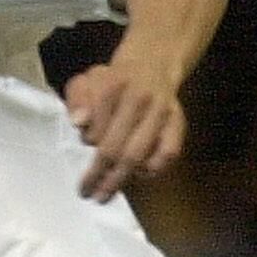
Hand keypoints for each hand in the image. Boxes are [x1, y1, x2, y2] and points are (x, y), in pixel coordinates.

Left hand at [65, 55, 186, 201]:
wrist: (152, 62)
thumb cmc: (112, 80)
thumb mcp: (87, 81)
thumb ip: (78, 99)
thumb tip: (80, 123)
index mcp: (114, 85)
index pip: (96, 129)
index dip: (88, 142)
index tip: (83, 147)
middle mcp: (140, 98)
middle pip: (117, 148)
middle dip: (99, 175)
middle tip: (89, 194)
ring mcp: (161, 112)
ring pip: (139, 155)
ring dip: (121, 179)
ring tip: (106, 193)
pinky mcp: (178, 122)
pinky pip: (168, 155)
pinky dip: (152, 169)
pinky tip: (138, 174)